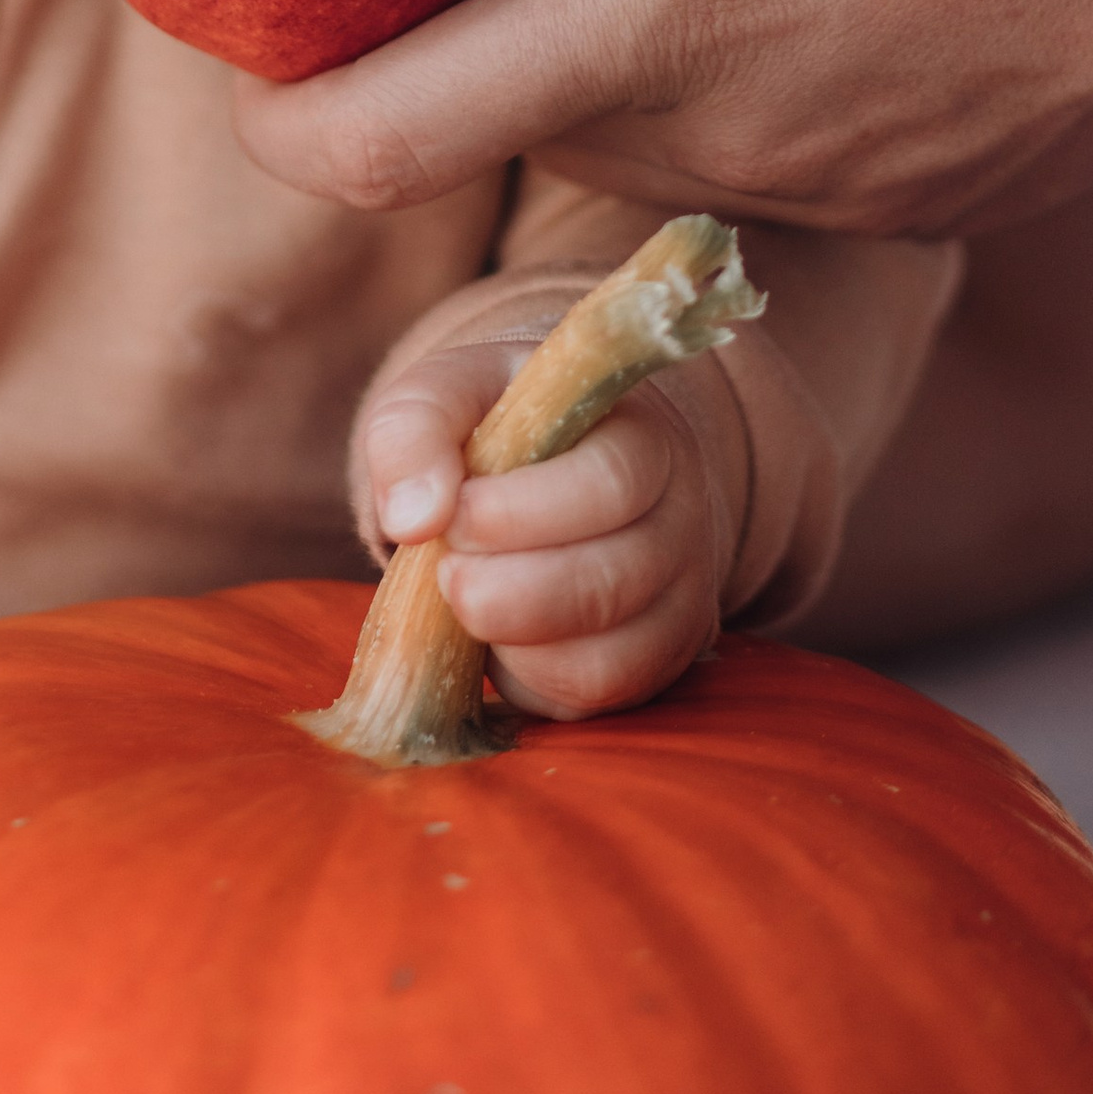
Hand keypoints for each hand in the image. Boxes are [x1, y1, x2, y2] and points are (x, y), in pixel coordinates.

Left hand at [238, 0, 1092, 237]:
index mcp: (672, 19)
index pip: (380, 138)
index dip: (281, 97)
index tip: (242, 19)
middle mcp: (746, 140)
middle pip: (505, 123)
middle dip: (445, 24)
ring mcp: (856, 176)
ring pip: (643, 128)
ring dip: (597, 25)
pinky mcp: (948, 172)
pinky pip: (769, 137)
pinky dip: (725, 52)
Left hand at [359, 336, 726, 718]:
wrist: (563, 466)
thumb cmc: (502, 424)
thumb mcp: (451, 393)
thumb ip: (417, 427)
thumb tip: (411, 517)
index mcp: (645, 438)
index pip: (611, 483)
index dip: (522, 513)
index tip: (453, 516)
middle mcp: (681, 524)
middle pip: (611, 583)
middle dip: (508, 592)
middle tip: (445, 571)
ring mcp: (676, 603)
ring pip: (609, 660)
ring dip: (514, 642)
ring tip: (463, 598)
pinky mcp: (651, 665)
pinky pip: (593, 700)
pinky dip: (528, 680)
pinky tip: (492, 635)